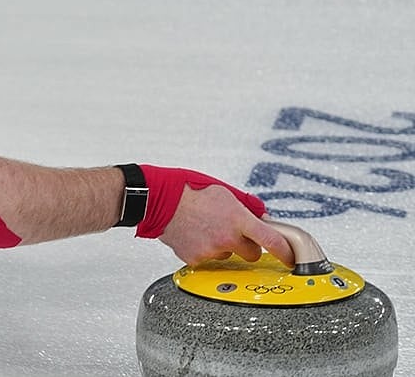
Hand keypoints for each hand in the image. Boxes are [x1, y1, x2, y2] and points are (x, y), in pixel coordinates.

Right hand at [136, 165, 293, 266]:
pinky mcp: (195, 259)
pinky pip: (208, 259)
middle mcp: (226, 238)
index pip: (272, 241)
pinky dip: (204, 250)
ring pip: (227, 256)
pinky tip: (195, 236)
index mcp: (238, 219)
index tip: (291, 257)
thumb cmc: (188, 191)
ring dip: (222, 246)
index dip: (286, 252)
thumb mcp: (224, 191)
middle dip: (247, 245)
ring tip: (206, 229)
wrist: (158, 200)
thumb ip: (247, 205)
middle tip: (233, 233)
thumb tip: (261, 215)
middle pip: (252, 253)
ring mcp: (210, 251)